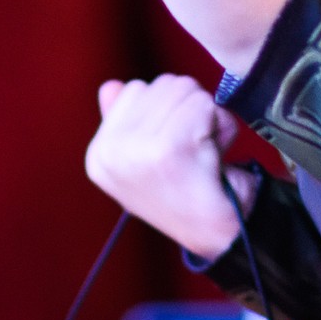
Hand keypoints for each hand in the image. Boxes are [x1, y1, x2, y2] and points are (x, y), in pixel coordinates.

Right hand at [86, 76, 257, 260]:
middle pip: (162, 84)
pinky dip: (220, 126)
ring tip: (205, 153)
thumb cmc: (190, 192)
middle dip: (190, 109)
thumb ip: (128, 120)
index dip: (167, 109)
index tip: (174, 149)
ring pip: (186, 90)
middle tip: (195, 150)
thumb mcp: (150, 156)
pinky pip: (204, 105)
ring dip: (208, 117)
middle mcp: (109, 152)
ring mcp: (135, 151)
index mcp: (100, 154)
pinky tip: (215, 155)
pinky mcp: (167, 150)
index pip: (134, 89)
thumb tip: (111, 86)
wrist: (220, 235)